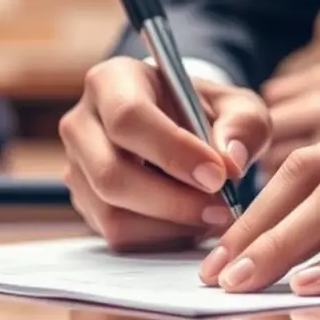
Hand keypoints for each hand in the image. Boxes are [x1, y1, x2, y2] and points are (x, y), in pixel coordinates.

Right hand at [59, 56, 270, 250]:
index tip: (218, 176)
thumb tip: (230, 160)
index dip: (173, 151)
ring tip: (212, 217)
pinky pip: (117, 234)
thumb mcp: (238, 107)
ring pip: (111, 212)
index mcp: (113, 81)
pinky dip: (160, 238)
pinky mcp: (85, 203)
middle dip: (173, 201)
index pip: (128, 117)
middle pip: (111, 173)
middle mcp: (81, 122)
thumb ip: (242, 126)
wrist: (182, 129)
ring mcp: (76, 166)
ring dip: (169, 225)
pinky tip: (190, 224)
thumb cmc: (206, 113)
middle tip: (223, 209)